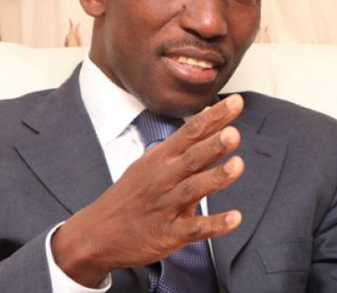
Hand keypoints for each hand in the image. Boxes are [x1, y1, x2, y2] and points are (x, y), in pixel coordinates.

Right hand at [50, 95, 245, 286]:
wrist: (99, 232)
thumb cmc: (132, 193)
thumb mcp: (152, 161)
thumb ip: (186, 141)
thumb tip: (210, 113)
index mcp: (161, 158)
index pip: (190, 132)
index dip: (213, 118)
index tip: (236, 103)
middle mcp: (163, 178)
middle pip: (191, 158)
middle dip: (213, 145)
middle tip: (233, 133)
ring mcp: (165, 206)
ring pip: (193, 190)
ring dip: (215, 178)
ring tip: (237, 165)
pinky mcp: (168, 233)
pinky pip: (193, 229)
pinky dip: (214, 224)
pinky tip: (234, 218)